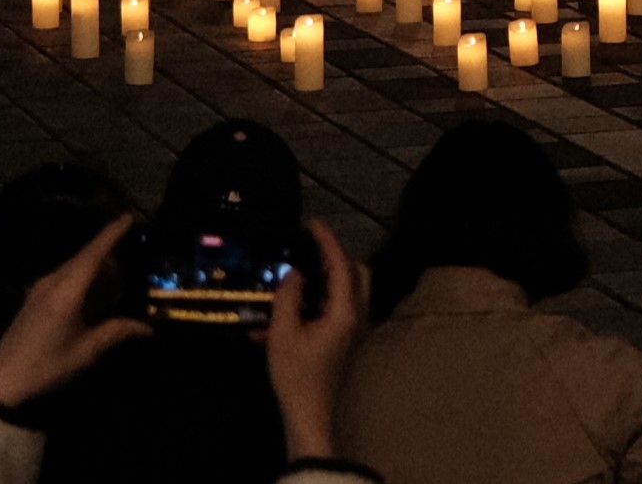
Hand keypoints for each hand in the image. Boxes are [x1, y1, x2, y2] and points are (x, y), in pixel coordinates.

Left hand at [0, 214, 146, 409]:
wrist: (0, 381)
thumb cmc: (46, 366)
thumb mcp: (86, 351)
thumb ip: (116, 332)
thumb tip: (147, 327)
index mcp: (66, 290)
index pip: (93, 252)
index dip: (112, 233)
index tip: (130, 216)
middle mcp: (53, 281)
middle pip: (86, 257)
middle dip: (111, 258)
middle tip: (136, 270)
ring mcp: (41, 289)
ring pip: (75, 268)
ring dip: (97, 272)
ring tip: (119, 289)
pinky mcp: (35, 299)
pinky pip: (66, 279)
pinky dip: (84, 282)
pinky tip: (96, 300)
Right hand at [264, 219, 366, 462]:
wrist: (312, 417)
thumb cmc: (297, 376)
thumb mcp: (282, 334)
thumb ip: (288, 297)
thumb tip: (296, 273)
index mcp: (346, 311)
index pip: (341, 264)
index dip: (327, 240)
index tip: (312, 223)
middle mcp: (359, 316)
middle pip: (357, 273)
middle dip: (336, 257)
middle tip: (310, 250)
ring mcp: (356, 331)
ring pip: (351, 292)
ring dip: (329, 279)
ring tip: (299, 277)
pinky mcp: (348, 343)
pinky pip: (341, 311)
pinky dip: (323, 302)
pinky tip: (292, 312)